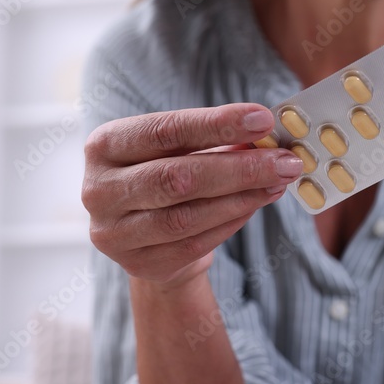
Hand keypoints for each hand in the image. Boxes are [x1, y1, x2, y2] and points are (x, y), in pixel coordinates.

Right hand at [81, 103, 303, 287]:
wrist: (145, 235)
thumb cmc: (167, 175)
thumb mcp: (178, 149)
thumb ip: (213, 141)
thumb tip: (266, 136)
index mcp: (105, 145)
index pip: (164, 130)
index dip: (216, 125)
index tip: (263, 120)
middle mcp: (98, 189)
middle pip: (177, 177)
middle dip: (239, 168)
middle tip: (284, 161)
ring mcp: (114, 232)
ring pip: (186, 216)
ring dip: (241, 198)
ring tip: (277, 182)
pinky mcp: (138, 263)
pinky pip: (194, 244)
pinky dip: (231, 222)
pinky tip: (256, 204)